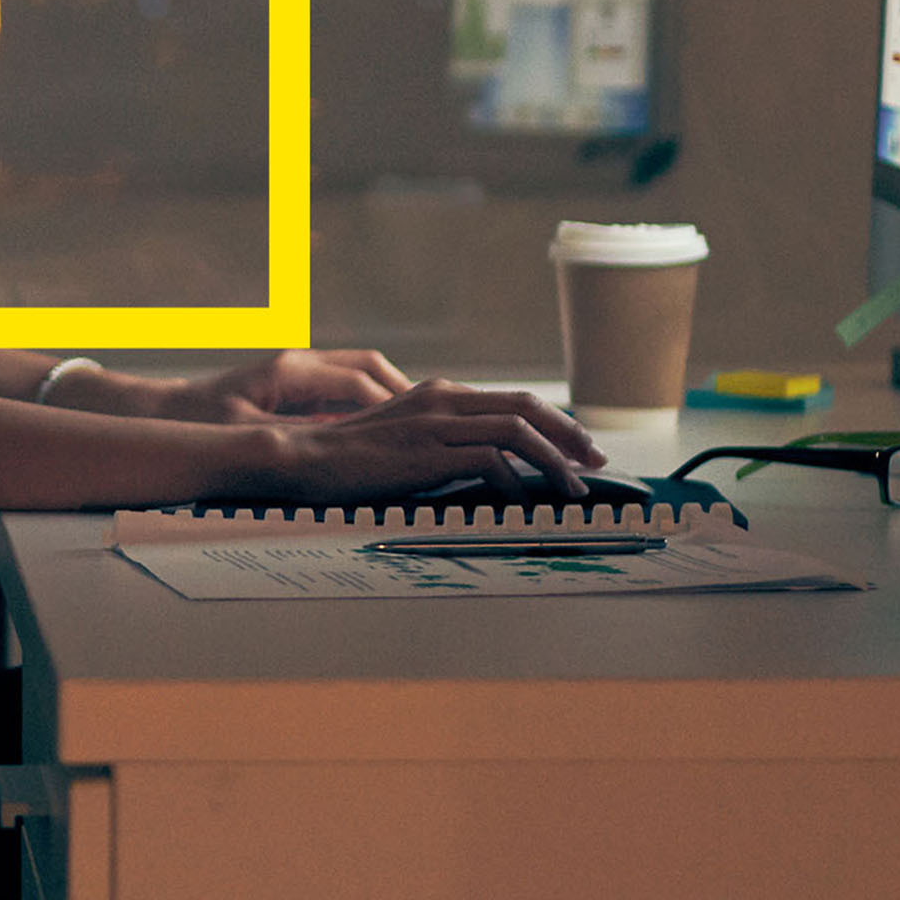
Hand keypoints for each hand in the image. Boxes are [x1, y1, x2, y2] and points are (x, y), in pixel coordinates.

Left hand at [163, 348, 416, 423]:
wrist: (166, 411)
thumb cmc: (199, 422)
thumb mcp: (242, 436)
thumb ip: (285, 441)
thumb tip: (333, 450)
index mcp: (289, 371)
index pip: (357, 383)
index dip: (391, 408)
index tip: (418, 431)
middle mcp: (299, 363)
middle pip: (369, 368)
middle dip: (404, 394)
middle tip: (436, 423)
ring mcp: (299, 372)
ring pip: (361, 375)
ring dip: (391, 398)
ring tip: (419, 429)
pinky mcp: (296, 386)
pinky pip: (344, 391)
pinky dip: (369, 407)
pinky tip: (384, 434)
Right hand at [253, 381, 603, 503]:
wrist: (302, 458)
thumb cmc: (347, 459)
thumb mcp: (402, 441)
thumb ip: (440, 442)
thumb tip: (485, 467)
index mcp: (439, 394)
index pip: (514, 401)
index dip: (555, 423)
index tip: (578, 448)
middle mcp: (442, 399)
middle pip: (527, 407)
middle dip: (571, 435)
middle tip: (596, 462)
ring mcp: (435, 422)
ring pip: (518, 431)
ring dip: (555, 461)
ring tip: (573, 490)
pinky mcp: (427, 451)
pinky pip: (490, 462)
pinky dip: (515, 483)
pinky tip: (522, 505)